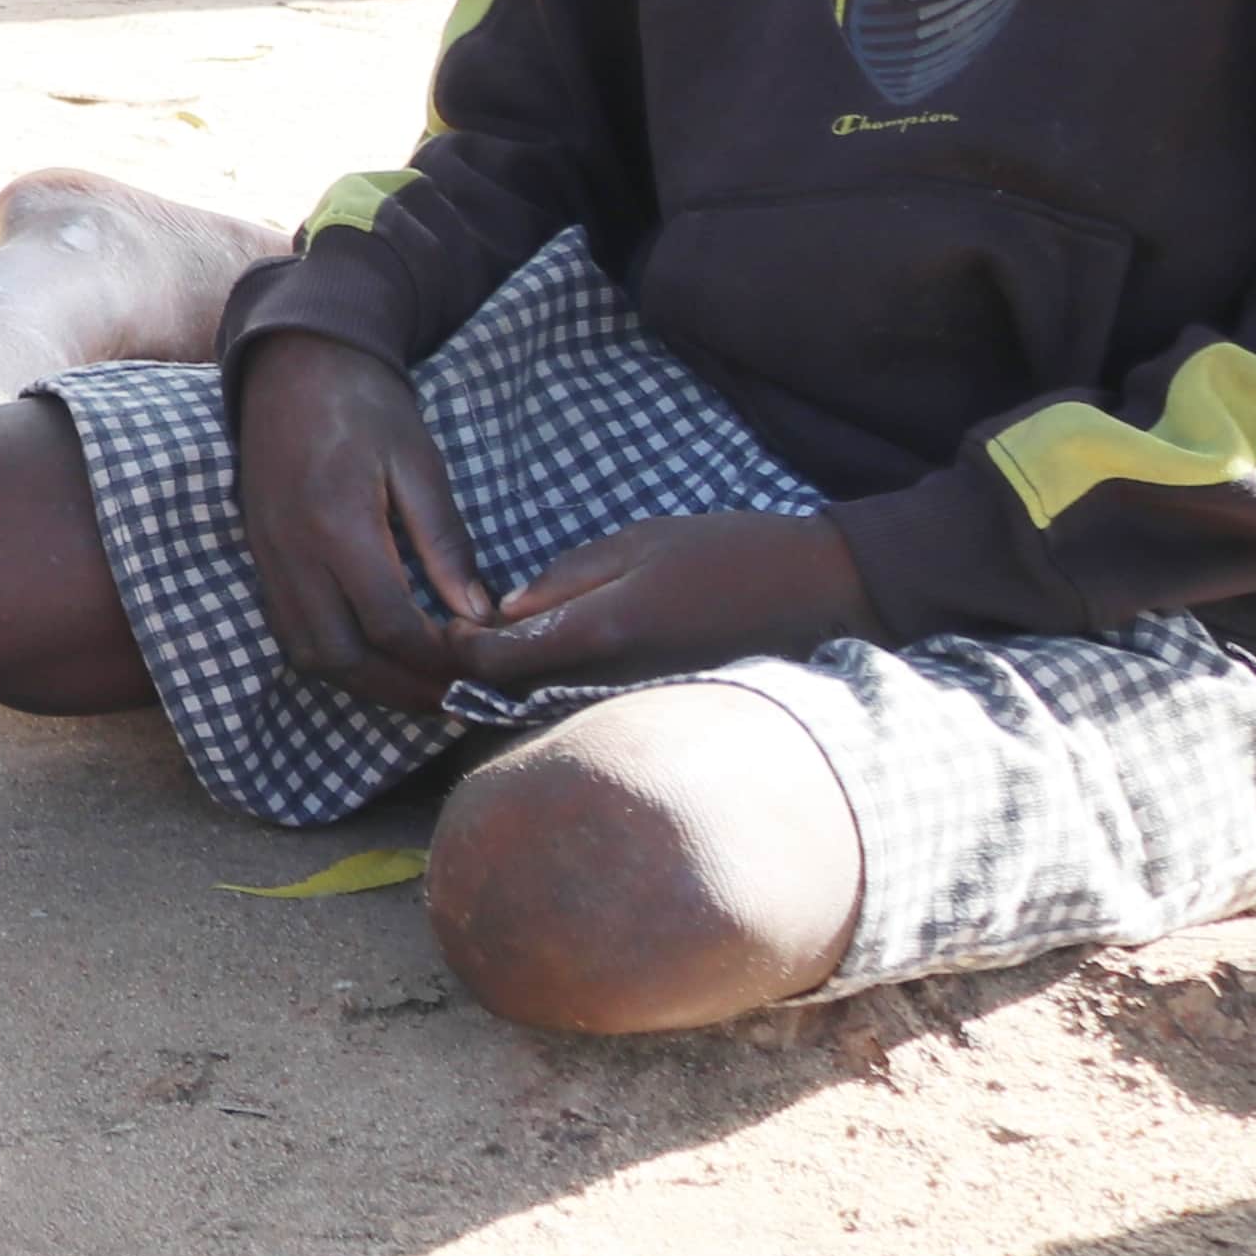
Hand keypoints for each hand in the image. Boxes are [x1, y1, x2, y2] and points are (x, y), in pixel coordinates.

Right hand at [234, 328, 486, 712]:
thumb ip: (445, 542)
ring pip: (310, 654)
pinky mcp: (260, 557)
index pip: (391, 623)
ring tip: (414, 688)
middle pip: (343, 656)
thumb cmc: (365, 405)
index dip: (437, 657)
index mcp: (338, 525)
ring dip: (364, 683)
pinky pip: (289, 631)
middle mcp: (294, 553)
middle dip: (401, 689)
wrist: (292, 365)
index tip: (477, 662)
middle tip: (451, 700)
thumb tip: (476, 614)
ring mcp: (269, 559)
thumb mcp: (419, 462)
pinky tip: (370, 656)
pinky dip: (331, 657)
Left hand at [436, 511, 872, 700]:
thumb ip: (567, 579)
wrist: (823, 593)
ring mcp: (640, 704)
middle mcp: (616, 681)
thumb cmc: (729, 553)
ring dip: (516, 694)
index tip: (432, 634)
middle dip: (477, 681)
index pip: (498, 659)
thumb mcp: (639, 542)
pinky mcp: (661, 712)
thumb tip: (505, 611)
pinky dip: (560, 700)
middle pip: (518, 697)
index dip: (454, 651)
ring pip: (553, 711)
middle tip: (444, 657)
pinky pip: (594, 714)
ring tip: (482, 667)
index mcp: (603, 630)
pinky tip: (548, 678)